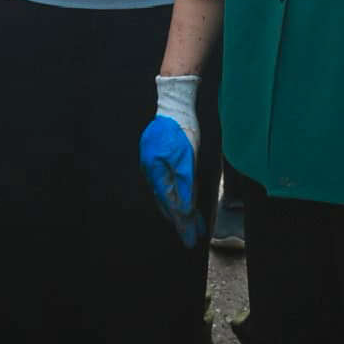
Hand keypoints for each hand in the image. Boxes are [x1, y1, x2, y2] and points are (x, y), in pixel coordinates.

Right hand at [140, 74, 201, 246]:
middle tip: (191, 239)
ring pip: (166, 195)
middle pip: (167, 203)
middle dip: (181, 222)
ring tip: (189, 226)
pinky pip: (166, 184)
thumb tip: (185, 209)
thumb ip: (185, 184)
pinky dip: (174, 196)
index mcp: (157, 172)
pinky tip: (180, 201)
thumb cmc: (182, 129)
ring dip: (178, 211)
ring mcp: (153, 165)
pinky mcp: (158, 159)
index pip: (172, 204)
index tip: (191, 239)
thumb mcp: (187, 158)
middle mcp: (152, 171)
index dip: (183, 223)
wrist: (174, 104)